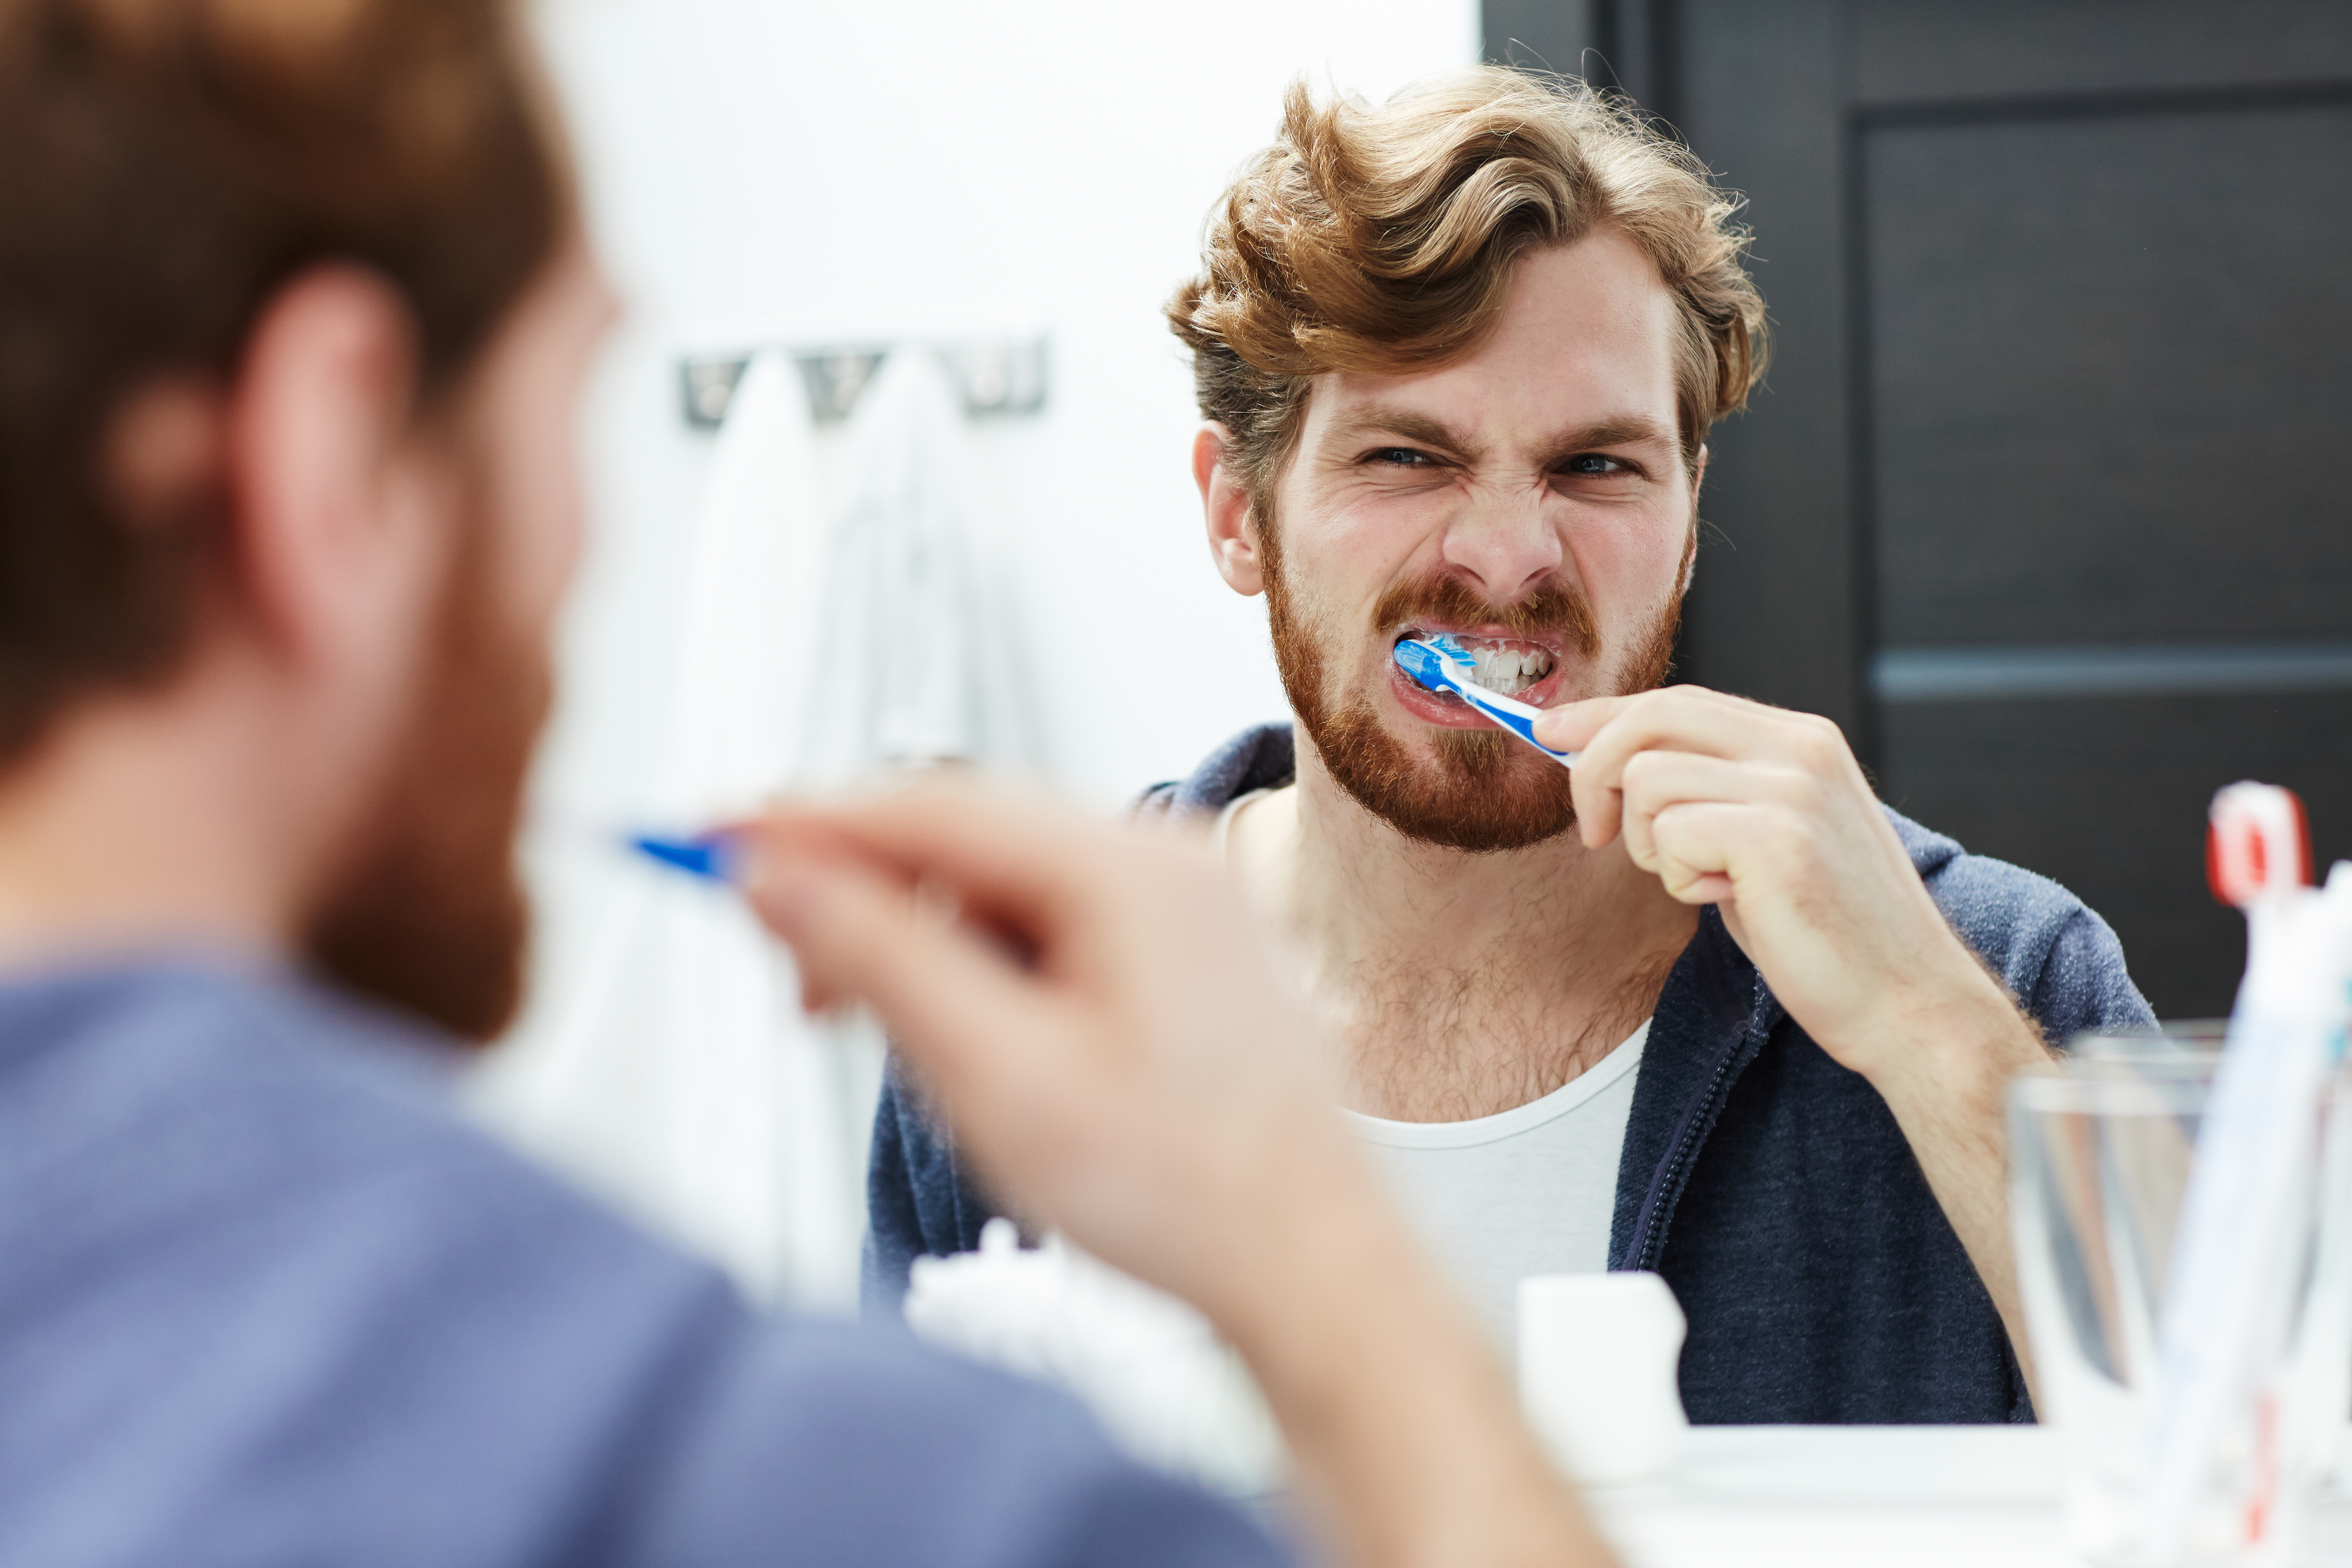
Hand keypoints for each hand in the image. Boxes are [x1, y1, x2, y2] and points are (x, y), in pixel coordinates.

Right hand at [734, 781, 1357, 1329]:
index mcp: (1129, 870)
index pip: (927, 805)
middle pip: (964, 837)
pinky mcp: (1181, 953)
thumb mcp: (995, 1076)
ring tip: (884, 1040)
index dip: (806, 821)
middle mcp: (1165, 861)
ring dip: (921, 944)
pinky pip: (1051, 926)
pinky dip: (984, 968)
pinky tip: (964, 1044)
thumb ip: (879, 959)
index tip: (713, 835)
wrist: (1311, 1268)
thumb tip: (779, 876)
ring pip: (1001, 887)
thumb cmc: (1186, 1193)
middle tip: (790, 982)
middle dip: (860, 896)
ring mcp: (1181, 904)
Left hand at [1534, 685, 2007, 1082]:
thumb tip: (1609, 763)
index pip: (1677, 700)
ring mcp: (1792, 788)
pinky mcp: (1776, 837)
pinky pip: (1671, 836)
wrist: (1908, 1005)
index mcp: (1801, 740)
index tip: (1551, 733)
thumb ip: (1707, 793)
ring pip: (1648, 780)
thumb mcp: (1764, 839)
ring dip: (1651, 845)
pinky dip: (1680, 879)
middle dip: (1595, 770)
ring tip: (1706, 883)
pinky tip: (1729, 903)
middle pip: (1652, 717)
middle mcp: (1800, 748)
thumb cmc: (1826, 933)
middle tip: (1593, 834)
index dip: (1603, 715)